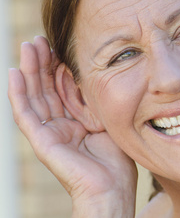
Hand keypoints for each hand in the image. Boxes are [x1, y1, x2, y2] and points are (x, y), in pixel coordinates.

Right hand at [8, 37, 136, 215]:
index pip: (64, 88)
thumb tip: (97, 76)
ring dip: (29, 70)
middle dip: (43, 63)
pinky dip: (18, 93)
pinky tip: (14, 72)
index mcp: (76, 121)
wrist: (112, 189)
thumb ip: (97, 102)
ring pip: (35, 95)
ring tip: (29, 46)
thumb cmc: (117, 160)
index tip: (60, 44)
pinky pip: (26, 114)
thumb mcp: (109, 121)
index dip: (60, 67)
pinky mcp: (42, 141)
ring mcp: (49, 132)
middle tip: (40, 38)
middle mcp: (61, 124)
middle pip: (47, 88)